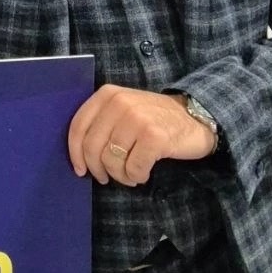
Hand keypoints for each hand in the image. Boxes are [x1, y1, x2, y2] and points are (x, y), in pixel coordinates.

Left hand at [68, 85, 216, 185]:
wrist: (196, 118)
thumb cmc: (154, 120)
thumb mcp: (124, 110)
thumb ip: (101, 123)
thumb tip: (78, 157)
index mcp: (107, 95)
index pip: (78, 127)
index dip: (75, 153)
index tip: (80, 170)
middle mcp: (120, 103)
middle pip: (92, 147)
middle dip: (98, 169)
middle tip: (107, 177)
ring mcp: (137, 118)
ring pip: (112, 161)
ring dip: (120, 175)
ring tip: (130, 174)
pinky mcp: (154, 136)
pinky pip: (133, 168)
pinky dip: (137, 177)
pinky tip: (143, 173)